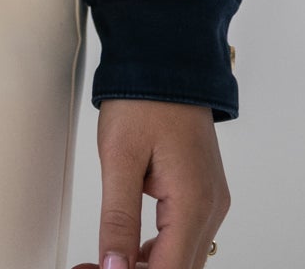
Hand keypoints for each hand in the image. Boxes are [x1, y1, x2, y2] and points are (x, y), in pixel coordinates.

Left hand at [72, 97, 229, 268]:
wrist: (166, 57)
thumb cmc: (143, 97)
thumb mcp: (119, 157)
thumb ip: (118, 218)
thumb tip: (113, 267)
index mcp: (194, 202)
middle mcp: (211, 207)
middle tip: (93, 268)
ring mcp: (211, 200)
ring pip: (184, 258)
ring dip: (147, 266)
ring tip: (104, 261)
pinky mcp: (203, 192)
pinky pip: (184, 237)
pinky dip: (158, 250)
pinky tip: (129, 249)